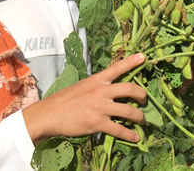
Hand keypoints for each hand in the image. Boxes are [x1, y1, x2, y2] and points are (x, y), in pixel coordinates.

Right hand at [22, 53, 145, 144]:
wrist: (49, 114)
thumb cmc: (64, 100)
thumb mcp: (81, 86)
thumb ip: (96, 87)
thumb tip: (107, 90)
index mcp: (96, 80)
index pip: (117, 67)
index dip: (131, 61)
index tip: (143, 57)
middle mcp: (100, 91)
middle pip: (129, 89)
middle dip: (141, 95)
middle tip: (144, 100)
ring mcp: (100, 107)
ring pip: (129, 111)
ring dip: (139, 117)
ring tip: (141, 120)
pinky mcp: (97, 123)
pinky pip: (119, 129)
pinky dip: (129, 135)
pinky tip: (135, 138)